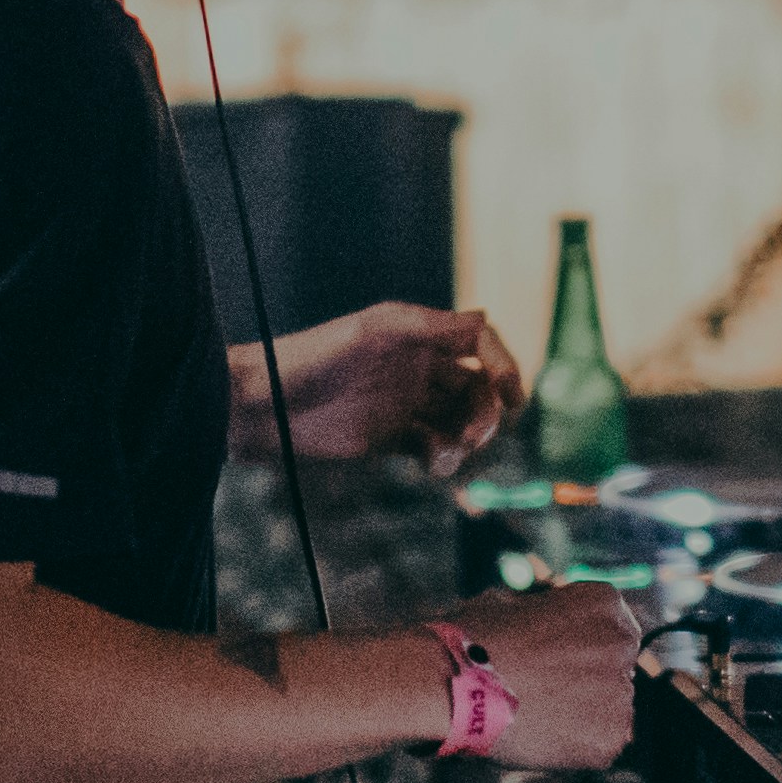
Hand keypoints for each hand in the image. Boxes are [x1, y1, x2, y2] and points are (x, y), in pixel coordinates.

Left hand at [259, 304, 525, 474]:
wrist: (268, 406)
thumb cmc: (317, 358)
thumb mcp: (379, 331)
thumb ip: (435, 326)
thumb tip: (488, 318)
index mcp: (419, 334)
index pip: (481, 342)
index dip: (505, 365)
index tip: (513, 395)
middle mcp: (417, 365)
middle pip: (478, 386)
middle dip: (487, 411)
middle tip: (474, 436)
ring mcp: (405, 402)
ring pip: (460, 419)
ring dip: (468, 439)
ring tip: (447, 455)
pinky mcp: (391, 437)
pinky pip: (435, 446)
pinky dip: (444, 457)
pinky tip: (432, 464)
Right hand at [438, 581, 643, 770]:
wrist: (454, 685)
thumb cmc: (474, 640)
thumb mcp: (516, 602)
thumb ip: (549, 615)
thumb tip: (547, 628)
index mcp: (604, 603)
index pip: (610, 633)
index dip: (580, 651)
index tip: (556, 663)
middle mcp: (623, 643)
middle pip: (616, 671)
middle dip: (587, 682)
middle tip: (545, 693)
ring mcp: (620, 693)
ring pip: (610, 710)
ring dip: (583, 715)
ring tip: (538, 717)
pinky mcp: (611, 737)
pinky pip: (601, 745)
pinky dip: (576, 747)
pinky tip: (543, 736)